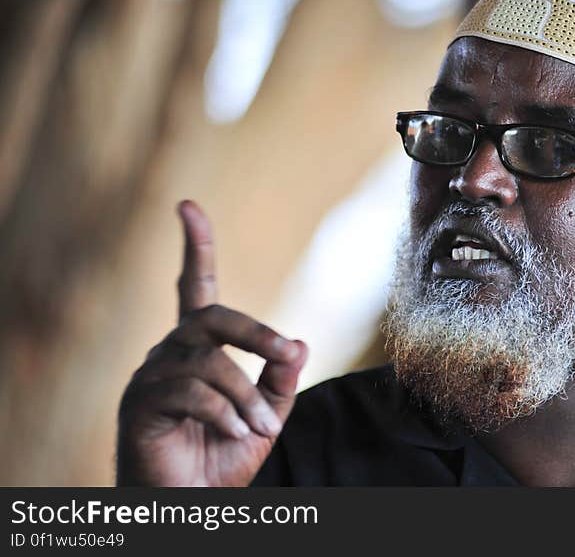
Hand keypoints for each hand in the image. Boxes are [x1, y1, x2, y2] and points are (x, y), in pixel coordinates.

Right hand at [116, 200, 307, 485]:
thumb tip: (299, 343)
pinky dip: (225, 412)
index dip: (195, 248)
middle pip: (211, 315)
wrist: (189, 502)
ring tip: (261, 427)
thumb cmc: (223, 456)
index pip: (194, 287)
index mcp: (197, 349)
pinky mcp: (141, 404)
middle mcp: (169, 353)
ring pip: (209, 362)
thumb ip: (280, 380)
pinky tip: (238, 431)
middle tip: (282, 352)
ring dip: (246, 396)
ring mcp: (150, 377)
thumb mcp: (265, 415)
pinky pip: (191, 392)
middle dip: (254, 333)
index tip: (187, 207)